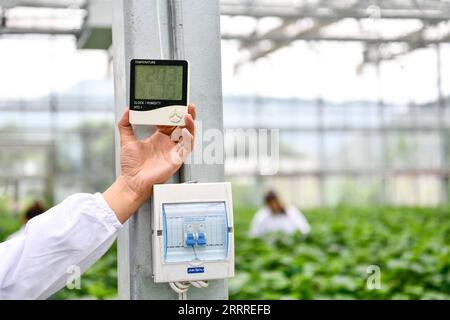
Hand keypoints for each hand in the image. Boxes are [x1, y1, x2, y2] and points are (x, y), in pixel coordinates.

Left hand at [103, 104, 195, 222]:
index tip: (174, 103)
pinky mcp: (177, 160)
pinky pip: (187, 148)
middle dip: (187, 114)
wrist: (131, 181)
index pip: (170, 122)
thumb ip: (125, 124)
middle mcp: (168, 143)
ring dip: (191, 124)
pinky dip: (189, 139)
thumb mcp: (126, 139)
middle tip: (188, 104)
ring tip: (188, 114)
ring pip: (188, 135)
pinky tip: (186, 131)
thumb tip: (128, 110)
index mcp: (159, 138)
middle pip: (182, 126)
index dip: (174, 112)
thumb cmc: (131, 165)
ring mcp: (174, 151)